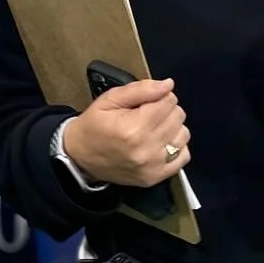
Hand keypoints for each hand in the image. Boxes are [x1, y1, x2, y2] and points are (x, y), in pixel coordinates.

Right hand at [63, 78, 189, 187]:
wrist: (80, 157)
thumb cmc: (94, 127)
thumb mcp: (110, 100)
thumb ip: (140, 90)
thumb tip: (167, 85)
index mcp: (133, 128)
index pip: (169, 102)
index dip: (160, 96)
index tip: (149, 101)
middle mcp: (146, 148)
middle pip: (178, 117)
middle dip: (166, 110)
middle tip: (149, 114)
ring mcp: (152, 165)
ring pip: (183, 135)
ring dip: (172, 128)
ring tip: (155, 128)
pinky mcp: (154, 177)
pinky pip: (182, 157)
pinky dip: (176, 147)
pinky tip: (161, 143)